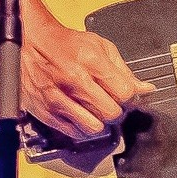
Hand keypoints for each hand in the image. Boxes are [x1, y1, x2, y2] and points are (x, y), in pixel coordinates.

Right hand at [19, 0, 153, 138]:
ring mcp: (58, 98)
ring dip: (100, 123)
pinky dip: (82, 129)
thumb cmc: (66, 45)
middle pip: (111, 113)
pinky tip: (82, 116)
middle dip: (116, 111)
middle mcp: (74, 81)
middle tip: (111, 104)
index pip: (125, 94)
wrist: (31, 44)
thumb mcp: (100, 47)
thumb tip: (146, 90)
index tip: (126, 96)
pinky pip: (74, 133)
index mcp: (91, 61)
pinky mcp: (46, 112)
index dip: (130, 98)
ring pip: (94, 128)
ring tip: (96, 111)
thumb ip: (124, 71)